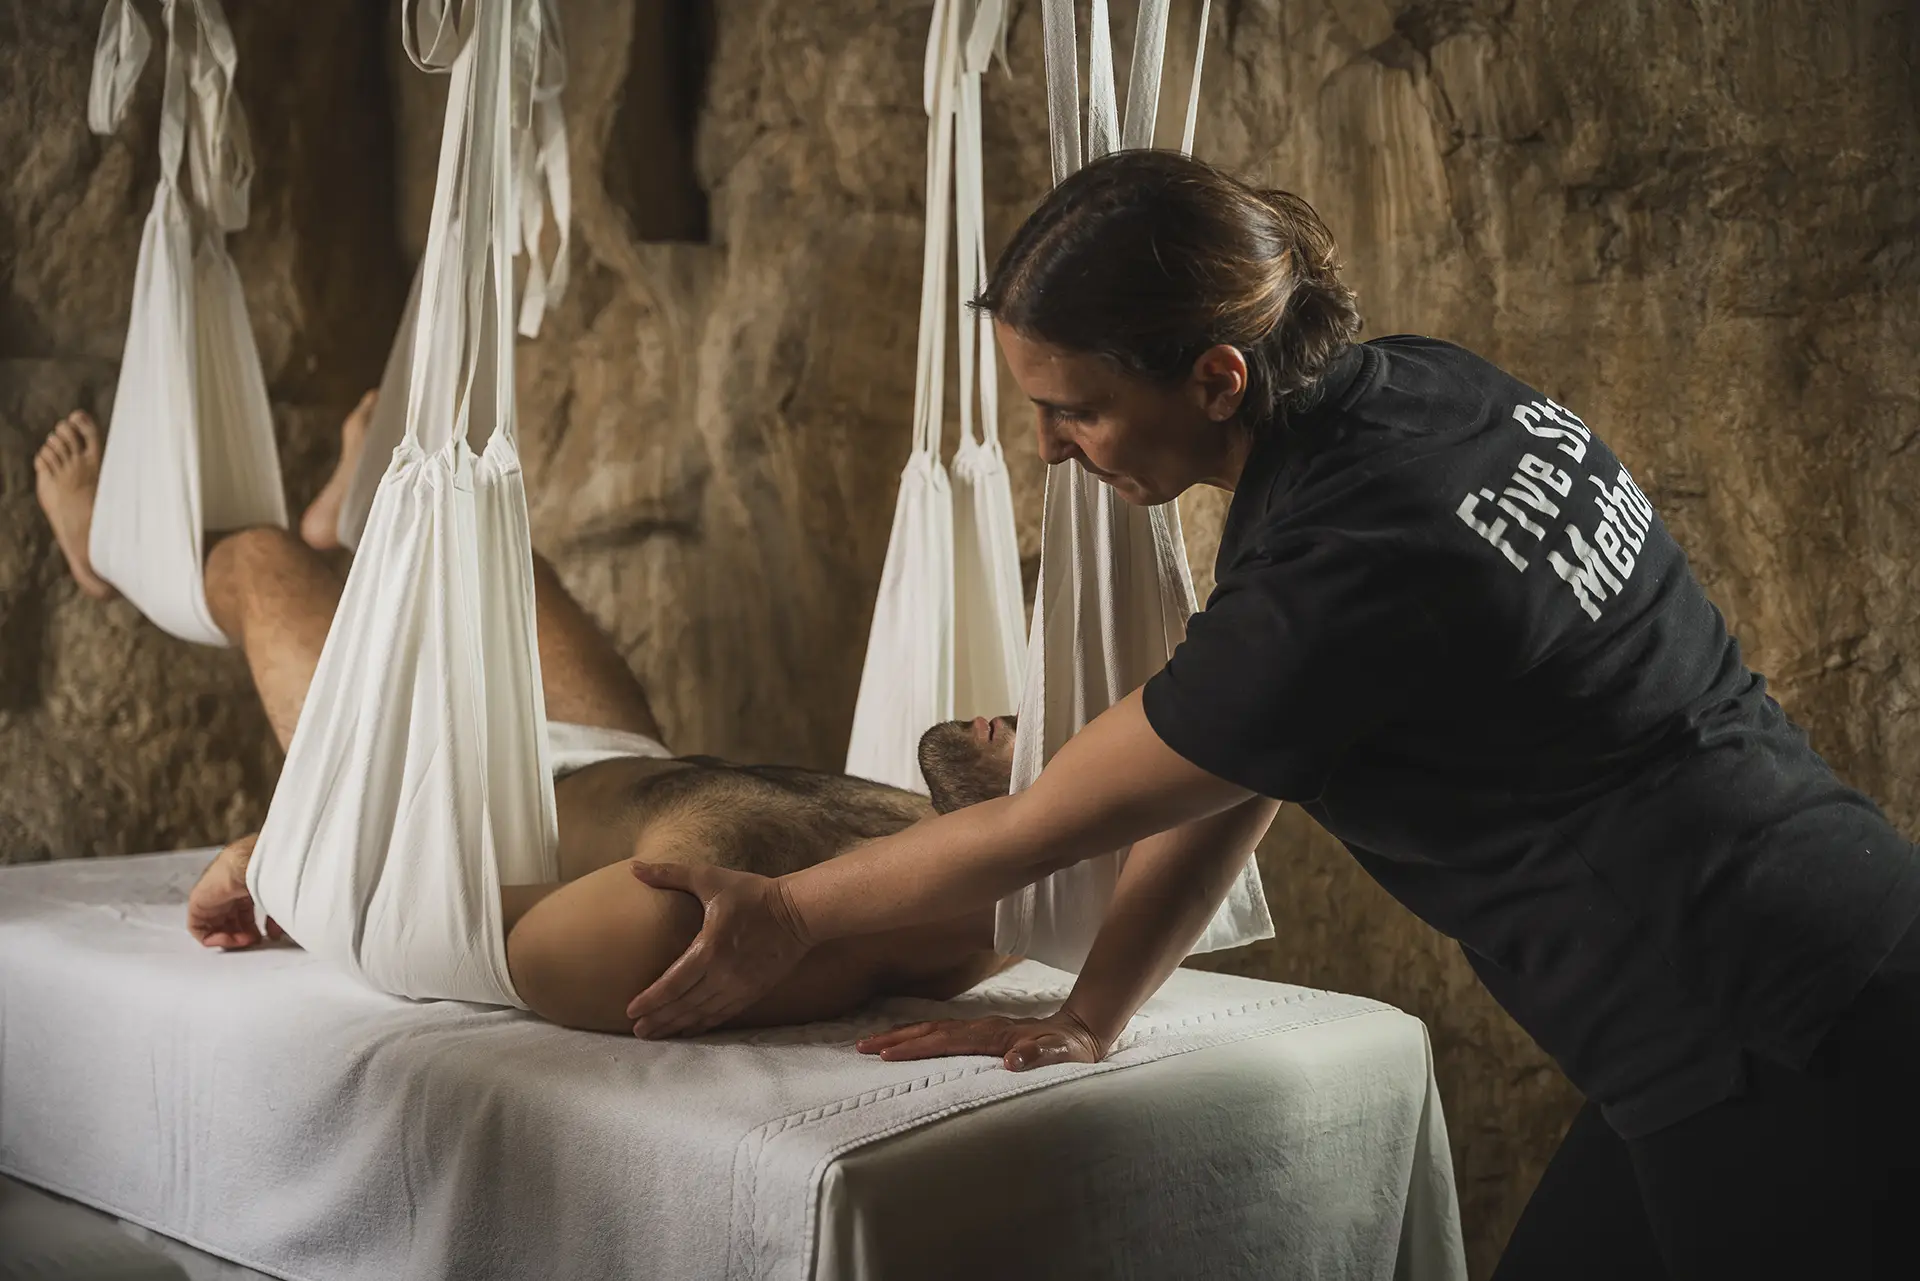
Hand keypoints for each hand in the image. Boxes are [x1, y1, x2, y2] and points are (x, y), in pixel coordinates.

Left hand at [187, 835, 282, 949]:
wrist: (251, 864)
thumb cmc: (267, 874)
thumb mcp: (275, 899)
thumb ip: (274, 917)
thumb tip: (275, 934)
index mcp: (243, 885)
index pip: (243, 912)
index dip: (252, 927)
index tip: (265, 936)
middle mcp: (225, 890)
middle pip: (229, 920)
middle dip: (242, 935)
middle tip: (253, 941)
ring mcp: (211, 896)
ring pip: (215, 925)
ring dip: (229, 938)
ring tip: (243, 942)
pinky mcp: (198, 903)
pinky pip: (198, 927)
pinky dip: (211, 938)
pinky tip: (228, 939)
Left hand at [625, 860, 813, 1039]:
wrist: (798, 912)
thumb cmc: (752, 893)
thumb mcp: (710, 878)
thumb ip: (670, 874)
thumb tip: (635, 867)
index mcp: (710, 949)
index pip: (673, 984)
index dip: (651, 1000)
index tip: (630, 1011)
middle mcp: (723, 974)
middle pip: (684, 1004)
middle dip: (659, 1019)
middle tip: (637, 1031)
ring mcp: (740, 986)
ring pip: (702, 1014)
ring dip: (677, 1026)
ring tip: (656, 1034)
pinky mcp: (753, 992)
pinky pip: (723, 1014)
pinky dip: (703, 1025)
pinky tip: (689, 1030)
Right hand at [855, 1007, 1108, 1071]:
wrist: (1081, 1032)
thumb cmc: (1070, 1050)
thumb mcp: (1062, 1055)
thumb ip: (1040, 1055)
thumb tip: (1013, 1059)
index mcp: (995, 1035)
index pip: (947, 1040)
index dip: (916, 1047)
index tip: (886, 1054)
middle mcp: (982, 1028)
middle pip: (931, 1030)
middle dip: (896, 1038)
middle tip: (862, 1047)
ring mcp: (980, 1028)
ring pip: (933, 1028)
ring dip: (902, 1035)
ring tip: (872, 1042)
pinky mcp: (981, 1033)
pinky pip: (942, 1032)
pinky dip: (919, 1035)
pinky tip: (905, 1040)